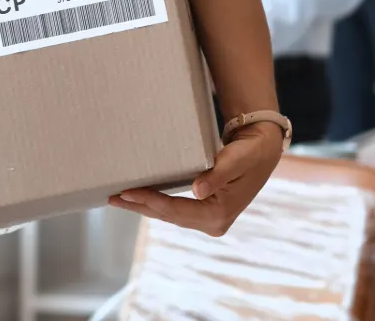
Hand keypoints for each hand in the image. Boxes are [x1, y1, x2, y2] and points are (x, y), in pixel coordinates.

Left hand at [107, 121, 283, 234]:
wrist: (262, 151)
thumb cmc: (249, 153)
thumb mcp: (236, 160)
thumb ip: (217, 174)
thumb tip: (198, 191)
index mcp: (219, 214)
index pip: (176, 210)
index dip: (150, 201)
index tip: (127, 192)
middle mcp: (213, 223)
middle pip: (168, 216)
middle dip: (140, 207)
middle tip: (112, 198)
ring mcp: (209, 220)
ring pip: (169, 216)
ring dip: (144, 207)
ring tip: (119, 200)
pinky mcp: (205, 213)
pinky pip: (175, 211)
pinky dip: (156, 205)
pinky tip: (140, 199)